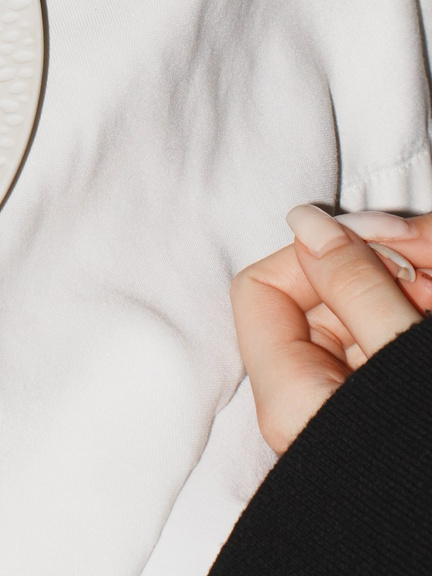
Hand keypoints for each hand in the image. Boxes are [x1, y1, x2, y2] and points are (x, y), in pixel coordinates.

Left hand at [232, 205, 431, 453]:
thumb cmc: (417, 456)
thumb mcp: (401, 354)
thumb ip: (355, 286)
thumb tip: (306, 223)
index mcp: (291, 395)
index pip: (264, 288)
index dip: (316, 255)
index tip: (375, 247)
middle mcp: (311, 400)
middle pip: (322, 297)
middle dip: (381, 266)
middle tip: (429, 256)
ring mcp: (353, 402)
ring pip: (364, 312)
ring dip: (410, 285)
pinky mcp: (388, 402)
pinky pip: (391, 338)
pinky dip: (417, 317)